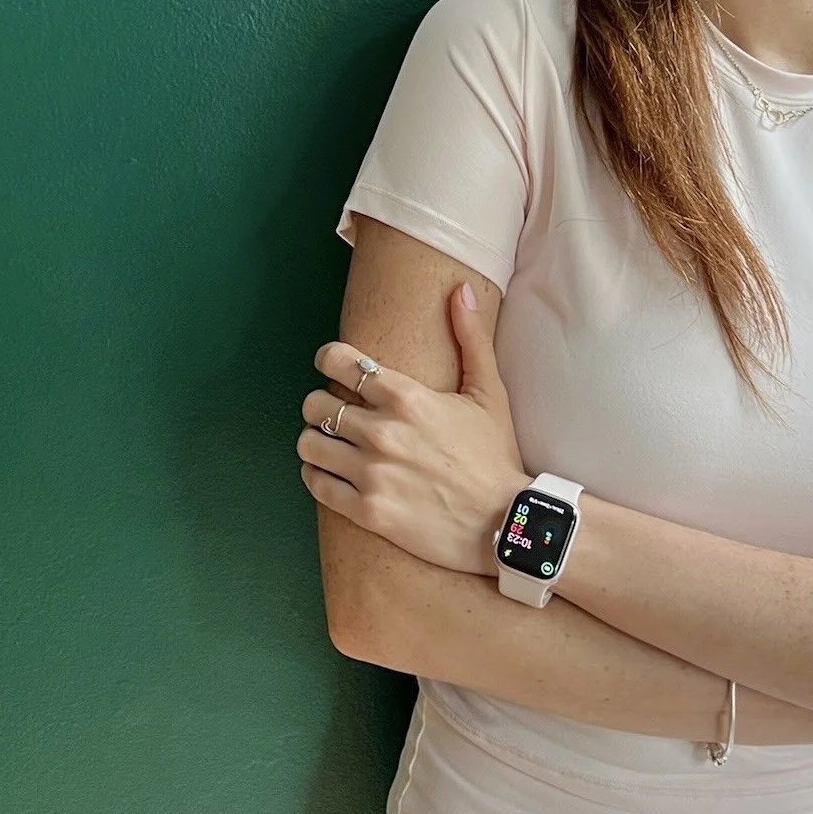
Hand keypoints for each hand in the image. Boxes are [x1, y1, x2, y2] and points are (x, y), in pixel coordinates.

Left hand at [298, 281, 529, 576]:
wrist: (504, 523)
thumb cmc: (494, 455)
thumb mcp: (489, 392)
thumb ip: (470, 337)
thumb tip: (459, 289)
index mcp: (407, 397)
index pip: (339, 362)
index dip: (328, 359)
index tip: (333, 366)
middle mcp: (382, 432)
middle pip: (314, 404)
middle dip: (321, 404)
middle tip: (336, 412)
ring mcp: (371, 473)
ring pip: (308, 444)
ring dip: (316, 440)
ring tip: (332, 443)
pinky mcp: (367, 511)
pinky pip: (316, 484)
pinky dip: (317, 475)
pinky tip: (332, 472)